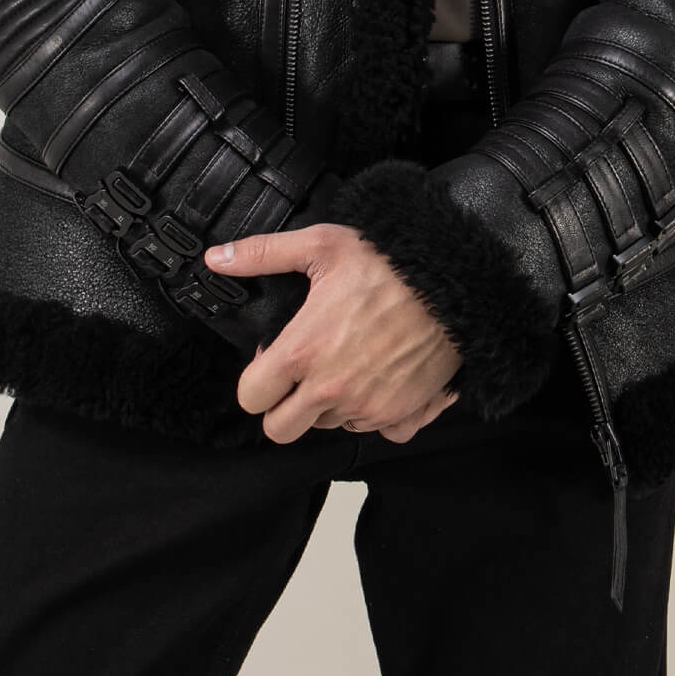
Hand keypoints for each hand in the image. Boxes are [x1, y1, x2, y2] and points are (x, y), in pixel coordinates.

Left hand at [204, 225, 459, 443]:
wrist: (457, 282)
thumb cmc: (390, 263)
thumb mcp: (322, 245)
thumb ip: (264, 254)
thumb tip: (217, 258)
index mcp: (302, 352)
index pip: (250, 398)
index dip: (256, 381)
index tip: (274, 361)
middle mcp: (330, 389)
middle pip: (280, 429)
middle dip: (284, 407)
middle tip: (301, 375)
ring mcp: (367, 406)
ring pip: (327, 426)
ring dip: (329, 405)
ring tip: (347, 364)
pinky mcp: (400, 414)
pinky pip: (373, 430)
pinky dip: (372, 412)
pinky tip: (377, 379)